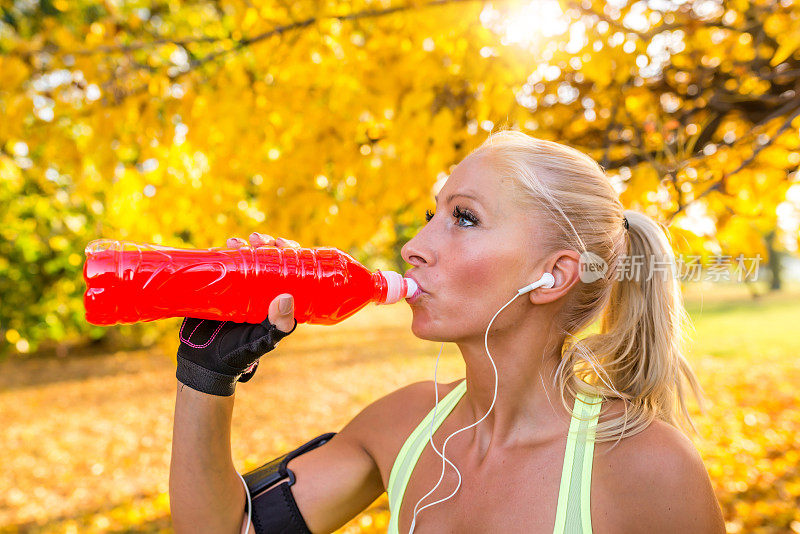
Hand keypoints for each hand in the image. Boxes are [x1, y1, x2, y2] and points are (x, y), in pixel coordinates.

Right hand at [175, 233, 301, 395]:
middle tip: (258, 239)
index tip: (284, 244)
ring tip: (238, 242)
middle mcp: (264, 291)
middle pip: (270, 259)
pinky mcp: (222, 288)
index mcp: (280, 301)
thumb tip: (286, 297)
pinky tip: (226, 245)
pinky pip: (228, 266)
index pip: (292, 270)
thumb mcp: (264, 340)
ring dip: (246, 245)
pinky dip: (228, 253)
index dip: (291, 253)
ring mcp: (242, 288)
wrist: (204, 362)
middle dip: (267, 244)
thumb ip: (278, 325)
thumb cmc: (240, 354)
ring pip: (250, 259)